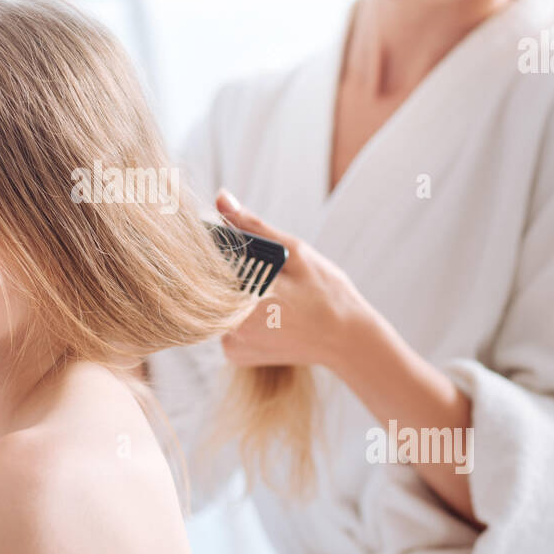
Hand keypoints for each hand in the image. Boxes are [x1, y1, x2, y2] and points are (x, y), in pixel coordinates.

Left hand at [215, 188, 372, 371]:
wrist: (346, 340)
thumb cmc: (326, 293)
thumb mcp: (294, 252)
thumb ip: (252, 227)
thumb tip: (221, 198)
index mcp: (244, 297)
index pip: (206, 264)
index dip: (214, 248)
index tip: (228, 242)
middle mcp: (232, 327)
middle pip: (209, 287)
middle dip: (228, 271)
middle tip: (265, 273)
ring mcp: (232, 345)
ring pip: (215, 306)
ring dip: (232, 293)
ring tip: (270, 292)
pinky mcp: (235, 355)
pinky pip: (224, 326)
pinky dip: (237, 314)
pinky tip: (264, 312)